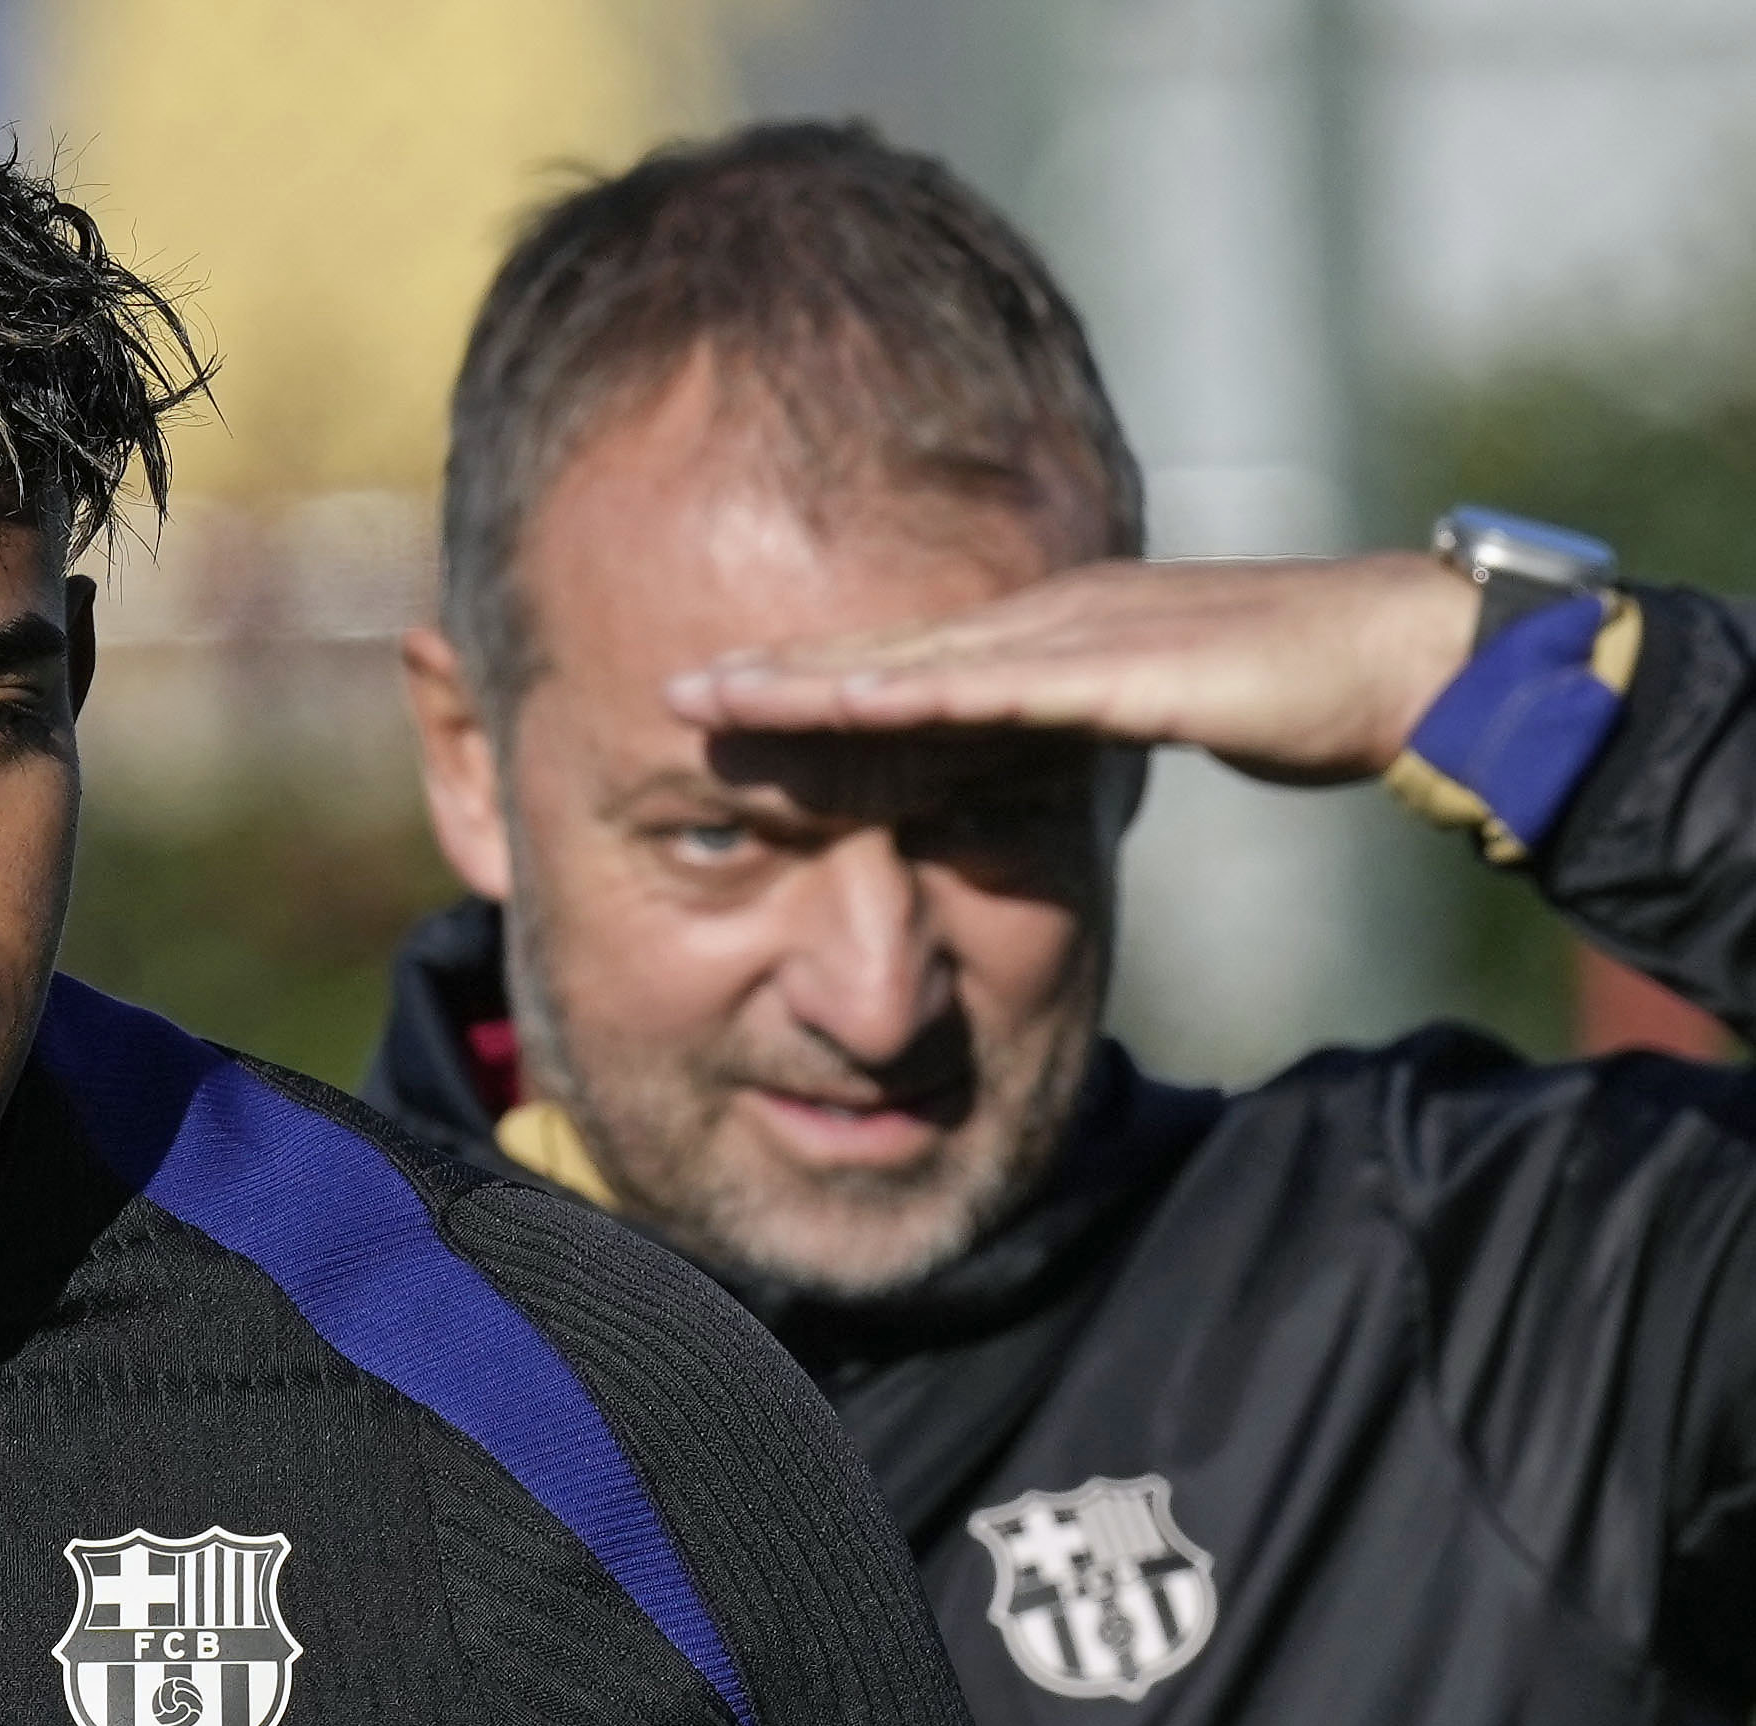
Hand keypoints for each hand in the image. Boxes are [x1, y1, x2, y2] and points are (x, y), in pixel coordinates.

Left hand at [663, 551, 1483, 784]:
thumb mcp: (1149, 716)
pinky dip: (919, 698)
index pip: (902, 661)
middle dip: (773, 673)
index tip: (715, 698)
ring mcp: (1081, 633)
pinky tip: (849, 706)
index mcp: (1048, 630)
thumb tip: (1020, 764)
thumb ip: (1077, 730)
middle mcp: (1046, 617)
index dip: (804, 678)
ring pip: (918, 662)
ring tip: (717, 697)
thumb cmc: (1287, 690)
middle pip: (884, 651)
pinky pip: (1002, 688)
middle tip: (669, 691)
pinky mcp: (1125, 667)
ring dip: (812, 682)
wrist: (1399, 658)